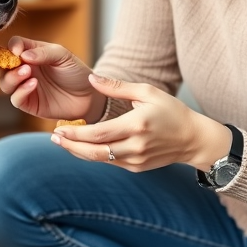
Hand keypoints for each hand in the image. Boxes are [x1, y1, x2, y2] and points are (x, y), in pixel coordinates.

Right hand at [0, 37, 105, 121]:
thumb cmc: (76, 72)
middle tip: (21, 64)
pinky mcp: (30, 104)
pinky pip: (16, 99)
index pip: (13, 46)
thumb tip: (22, 54)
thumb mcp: (63, 56)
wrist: (89, 96)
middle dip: (7, 64)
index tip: (17, 50)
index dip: (12, 47)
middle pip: (3, 66)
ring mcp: (25, 87)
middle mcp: (25, 69)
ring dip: (13, 77)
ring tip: (28, 73)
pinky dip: (20, 91)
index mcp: (32, 54)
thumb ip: (43, 53)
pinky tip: (33, 85)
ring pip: (5, 83)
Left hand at [50, 74, 231, 172]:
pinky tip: (81, 146)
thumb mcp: (147, 92)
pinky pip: (110, 162)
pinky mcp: (137, 168)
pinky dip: (94, 155)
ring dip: (79, 152)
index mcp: (137, 125)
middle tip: (54, 137)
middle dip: (71, 145)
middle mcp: (135, 146)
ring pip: (100, 160)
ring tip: (62, 142)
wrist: (193, 139)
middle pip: (95, 151)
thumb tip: (91, 79)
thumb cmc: (171, 111)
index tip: (59, 129)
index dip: (76, 134)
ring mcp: (136, 160)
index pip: (99, 134)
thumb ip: (117, 87)